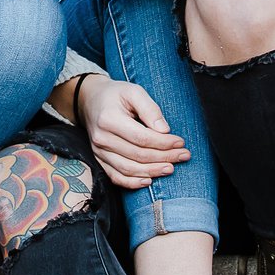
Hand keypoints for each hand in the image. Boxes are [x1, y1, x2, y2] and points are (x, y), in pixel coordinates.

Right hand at [79, 75, 188, 190]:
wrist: (90, 101)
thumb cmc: (115, 95)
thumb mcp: (133, 91)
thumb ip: (150, 109)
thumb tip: (165, 131)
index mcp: (109, 119)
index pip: (142, 138)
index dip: (163, 143)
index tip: (181, 142)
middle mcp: (102, 138)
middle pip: (137, 155)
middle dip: (164, 157)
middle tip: (183, 156)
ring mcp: (99, 151)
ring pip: (128, 169)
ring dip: (152, 171)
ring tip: (171, 168)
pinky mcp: (99, 159)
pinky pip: (116, 177)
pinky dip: (132, 183)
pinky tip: (149, 181)